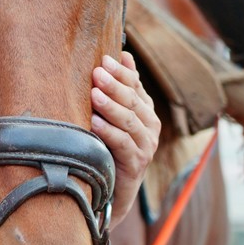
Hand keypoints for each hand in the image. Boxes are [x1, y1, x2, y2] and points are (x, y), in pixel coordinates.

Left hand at [90, 51, 158, 226]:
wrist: (113, 190)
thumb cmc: (110, 147)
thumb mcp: (115, 116)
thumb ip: (122, 88)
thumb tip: (122, 54)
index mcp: (145, 111)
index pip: (136, 86)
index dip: (122, 72)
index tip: (105, 58)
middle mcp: (149, 127)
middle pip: (133, 101)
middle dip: (114, 85)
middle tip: (96, 72)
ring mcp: (145, 146)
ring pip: (130, 122)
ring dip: (111, 107)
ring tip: (94, 94)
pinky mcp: (136, 164)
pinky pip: (123, 145)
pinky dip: (109, 133)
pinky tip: (94, 123)